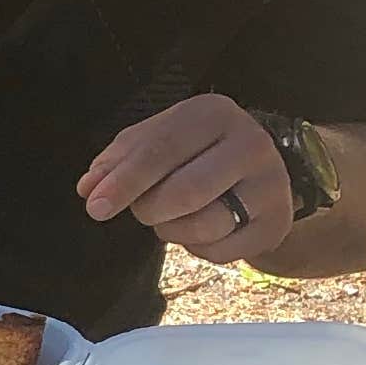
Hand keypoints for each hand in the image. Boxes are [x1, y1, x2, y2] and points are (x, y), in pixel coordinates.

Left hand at [79, 95, 290, 262]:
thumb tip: (88, 188)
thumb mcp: (155, 142)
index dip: (125, 181)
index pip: (162, 149)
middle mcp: (251, 143)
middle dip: (149, 209)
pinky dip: (197, 247)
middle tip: (142, 209)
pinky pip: (220, 251)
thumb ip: (117, 161)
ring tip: (172, 216)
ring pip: (204, 225)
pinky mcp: (277, 223)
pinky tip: (203, 228)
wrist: (256, 175)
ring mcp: (270, 184)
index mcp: (215, 112)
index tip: (95, 206)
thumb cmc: (193, 154)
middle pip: (184, 192)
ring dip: (171, 230)